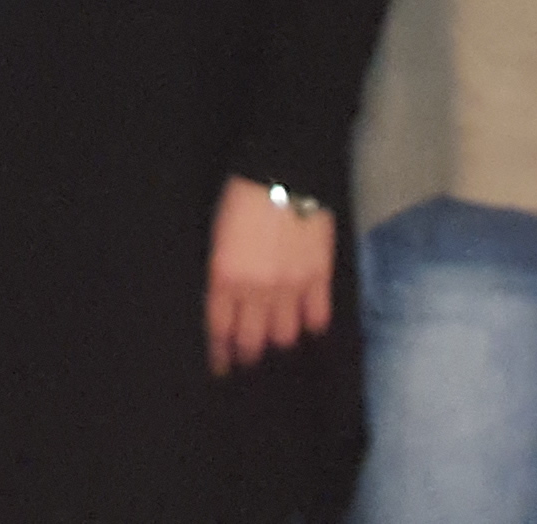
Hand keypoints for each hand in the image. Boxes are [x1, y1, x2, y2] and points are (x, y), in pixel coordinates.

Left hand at [205, 180, 335, 375]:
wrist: (284, 170)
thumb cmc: (242, 197)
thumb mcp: (217, 237)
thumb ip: (221, 275)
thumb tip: (224, 302)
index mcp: (225, 277)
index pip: (219, 330)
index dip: (220, 354)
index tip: (221, 366)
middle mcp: (257, 289)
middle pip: (252, 341)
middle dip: (247, 354)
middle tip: (247, 358)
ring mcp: (291, 285)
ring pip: (284, 335)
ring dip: (278, 340)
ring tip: (276, 340)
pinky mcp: (319, 276)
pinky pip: (317, 316)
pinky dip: (311, 324)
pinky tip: (306, 324)